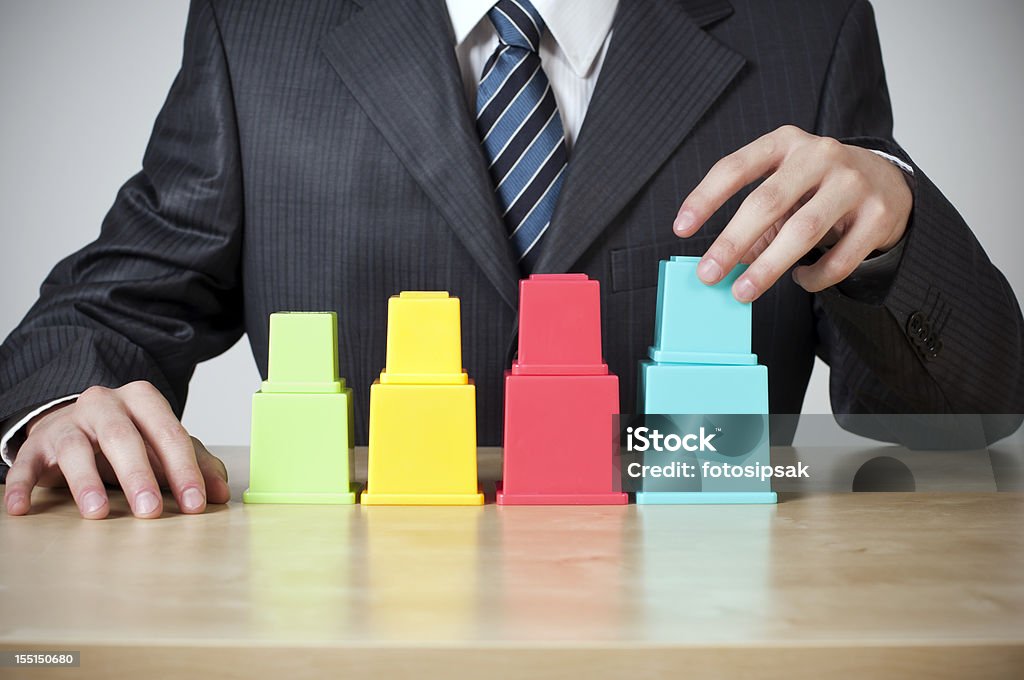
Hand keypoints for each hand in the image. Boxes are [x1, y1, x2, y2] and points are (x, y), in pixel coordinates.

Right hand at [4, 381, 229, 518]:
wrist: (77, 423)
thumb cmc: (131, 438)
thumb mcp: (164, 445)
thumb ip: (197, 464)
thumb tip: (222, 494)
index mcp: (143, 399)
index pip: (169, 433)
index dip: (184, 469)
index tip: (196, 504)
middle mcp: (104, 403)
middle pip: (123, 437)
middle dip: (139, 476)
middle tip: (151, 512)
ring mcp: (68, 422)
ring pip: (76, 448)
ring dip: (87, 482)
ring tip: (99, 513)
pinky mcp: (37, 444)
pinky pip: (25, 463)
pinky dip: (21, 486)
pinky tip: (22, 509)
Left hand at [673, 125, 912, 301]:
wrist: (887, 182)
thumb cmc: (817, 186)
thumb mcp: (784, 187)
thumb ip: (754, 220)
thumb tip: (722, 263)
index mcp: (785, 142)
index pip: (735, 167)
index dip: (705, 198)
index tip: (680, 229)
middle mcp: (820, 155)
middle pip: (766, 201)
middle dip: (731, 242)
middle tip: (707, 274)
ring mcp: (853, 182)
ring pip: (803, 231)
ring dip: (767, 267)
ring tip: (743, 292)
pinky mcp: (879, 214)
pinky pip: (839, 258)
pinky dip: (814, 277)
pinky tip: (801, 279)